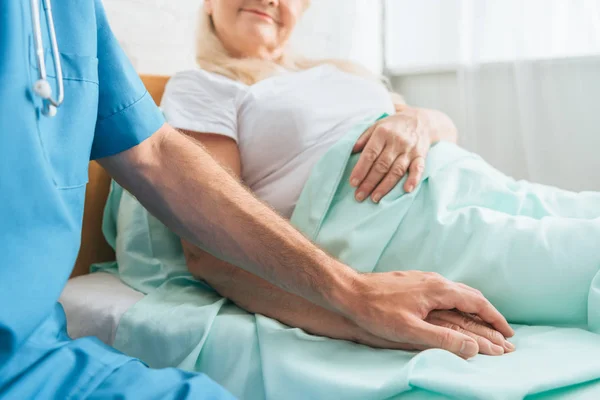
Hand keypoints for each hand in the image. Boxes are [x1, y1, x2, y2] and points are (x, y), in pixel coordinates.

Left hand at [336, 270, 513, 358]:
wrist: (350, 291)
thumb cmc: (376, 312)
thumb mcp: (409, 331)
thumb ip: (443, 339)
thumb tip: (474, 347)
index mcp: (438, 290)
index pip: (477, 303)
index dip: (495, 318)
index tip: (508, 333)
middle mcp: (434, 280)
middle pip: (470, 295)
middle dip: (488, 313)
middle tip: (502, 330)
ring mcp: (423, 278)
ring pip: (457, 291)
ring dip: (473, 306)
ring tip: (481, 321)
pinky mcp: (413, 281)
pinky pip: (444, 290)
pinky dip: (457, 302)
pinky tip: (451, 310)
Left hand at [350, 109, 430, 202]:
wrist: (421, 120)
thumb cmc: (393, 126)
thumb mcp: (376, 125)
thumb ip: (363, 138)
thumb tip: (351, 151)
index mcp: (382, 133)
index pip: (370, 154)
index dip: (361, 169)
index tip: (353, 183)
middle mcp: (396, 142)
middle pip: (381, 165)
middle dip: (369, 182)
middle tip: (359, 196)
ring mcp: (410, 150)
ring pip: (396, 170)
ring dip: (385, 186)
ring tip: (374, 198)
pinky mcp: (421, 155)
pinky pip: (418, 168)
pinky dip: (413, 179)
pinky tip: (407, 190)